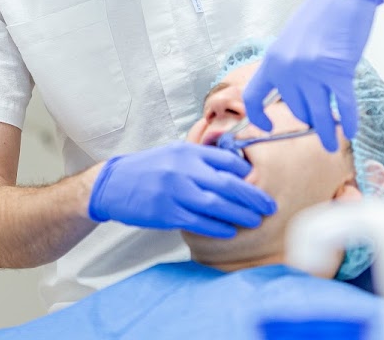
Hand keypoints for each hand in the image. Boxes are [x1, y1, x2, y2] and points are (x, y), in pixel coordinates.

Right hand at [87, 142, 277, 237]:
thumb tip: (235, 167)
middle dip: (253, 196)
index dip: (248, 174)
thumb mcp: (175, 154)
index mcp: (188, 151)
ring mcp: (174, 190)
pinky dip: (217, 226)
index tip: (262, 183)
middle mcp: (183, 168)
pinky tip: (230, 231)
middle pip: (228, 183)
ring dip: (240, 214)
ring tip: (255, 221)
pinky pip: (198, 221)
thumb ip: (202, 158)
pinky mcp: (166, 212)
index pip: (227, 160)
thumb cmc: (149, 169)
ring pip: (216, 204)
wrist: (114, 184)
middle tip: (270, 206)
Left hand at [243, 0, 383, 150]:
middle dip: (308, 119)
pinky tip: (351, 130)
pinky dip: (349, 121)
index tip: (267, 126)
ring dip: (326, 132)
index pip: (253, 97)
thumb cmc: (320, 15)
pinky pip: (343, 106)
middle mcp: (288, 69)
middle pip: (295, 109)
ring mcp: (312, 72)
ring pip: (319, 114)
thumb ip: (288, 68)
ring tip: (331, 144)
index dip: (257, 117)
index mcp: (272, 60)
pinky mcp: (338, 71)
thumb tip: (294, 96)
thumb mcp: (291, 41)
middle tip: (319, 122)